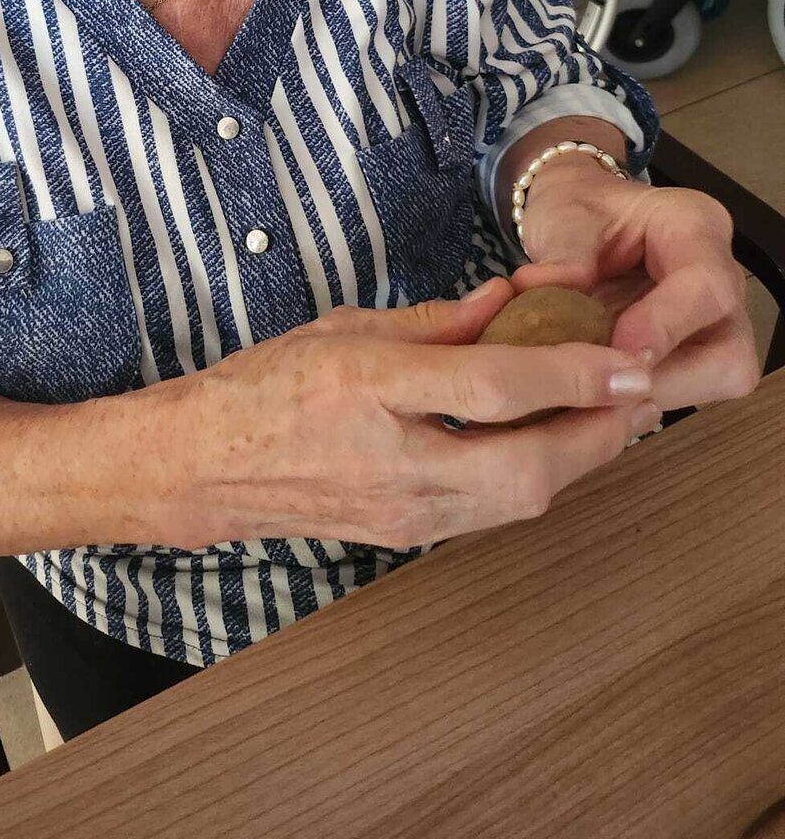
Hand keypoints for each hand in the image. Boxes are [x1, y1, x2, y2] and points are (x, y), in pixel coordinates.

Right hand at [190, 281, 659, 551]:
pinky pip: (492, 512)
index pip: (491, 389)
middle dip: (596, 433)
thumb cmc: (263, 386)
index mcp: (366, 389)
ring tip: (608, 415)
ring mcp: (400, 513)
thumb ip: (434, 320)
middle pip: (526, 469)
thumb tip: (506, 302)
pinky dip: (535, 477)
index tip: (625, 358)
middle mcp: (390, 464)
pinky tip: (550, 444)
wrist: (202, 466)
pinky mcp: (408, 536)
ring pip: (519, 502)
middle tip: (637, 393)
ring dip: (576, 459)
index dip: (569, 373)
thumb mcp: (344, 327)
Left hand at [515, 155, 759, 411]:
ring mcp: (714, 322)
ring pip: (715, 380)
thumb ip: (562, 251)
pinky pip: (685, 388)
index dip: (666, 326)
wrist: (579, 220)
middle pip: (729, 353)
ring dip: (650, 394)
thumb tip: (544, 290)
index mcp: (695, 228)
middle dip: (666, 378)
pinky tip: (595, 395)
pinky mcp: (695, 353)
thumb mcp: (564, 214)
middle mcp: (721, 278)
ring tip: (592, 393)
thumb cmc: (580, 211)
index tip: (618, 350)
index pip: (705, 286)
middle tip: (601, 385)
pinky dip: (638, 398)